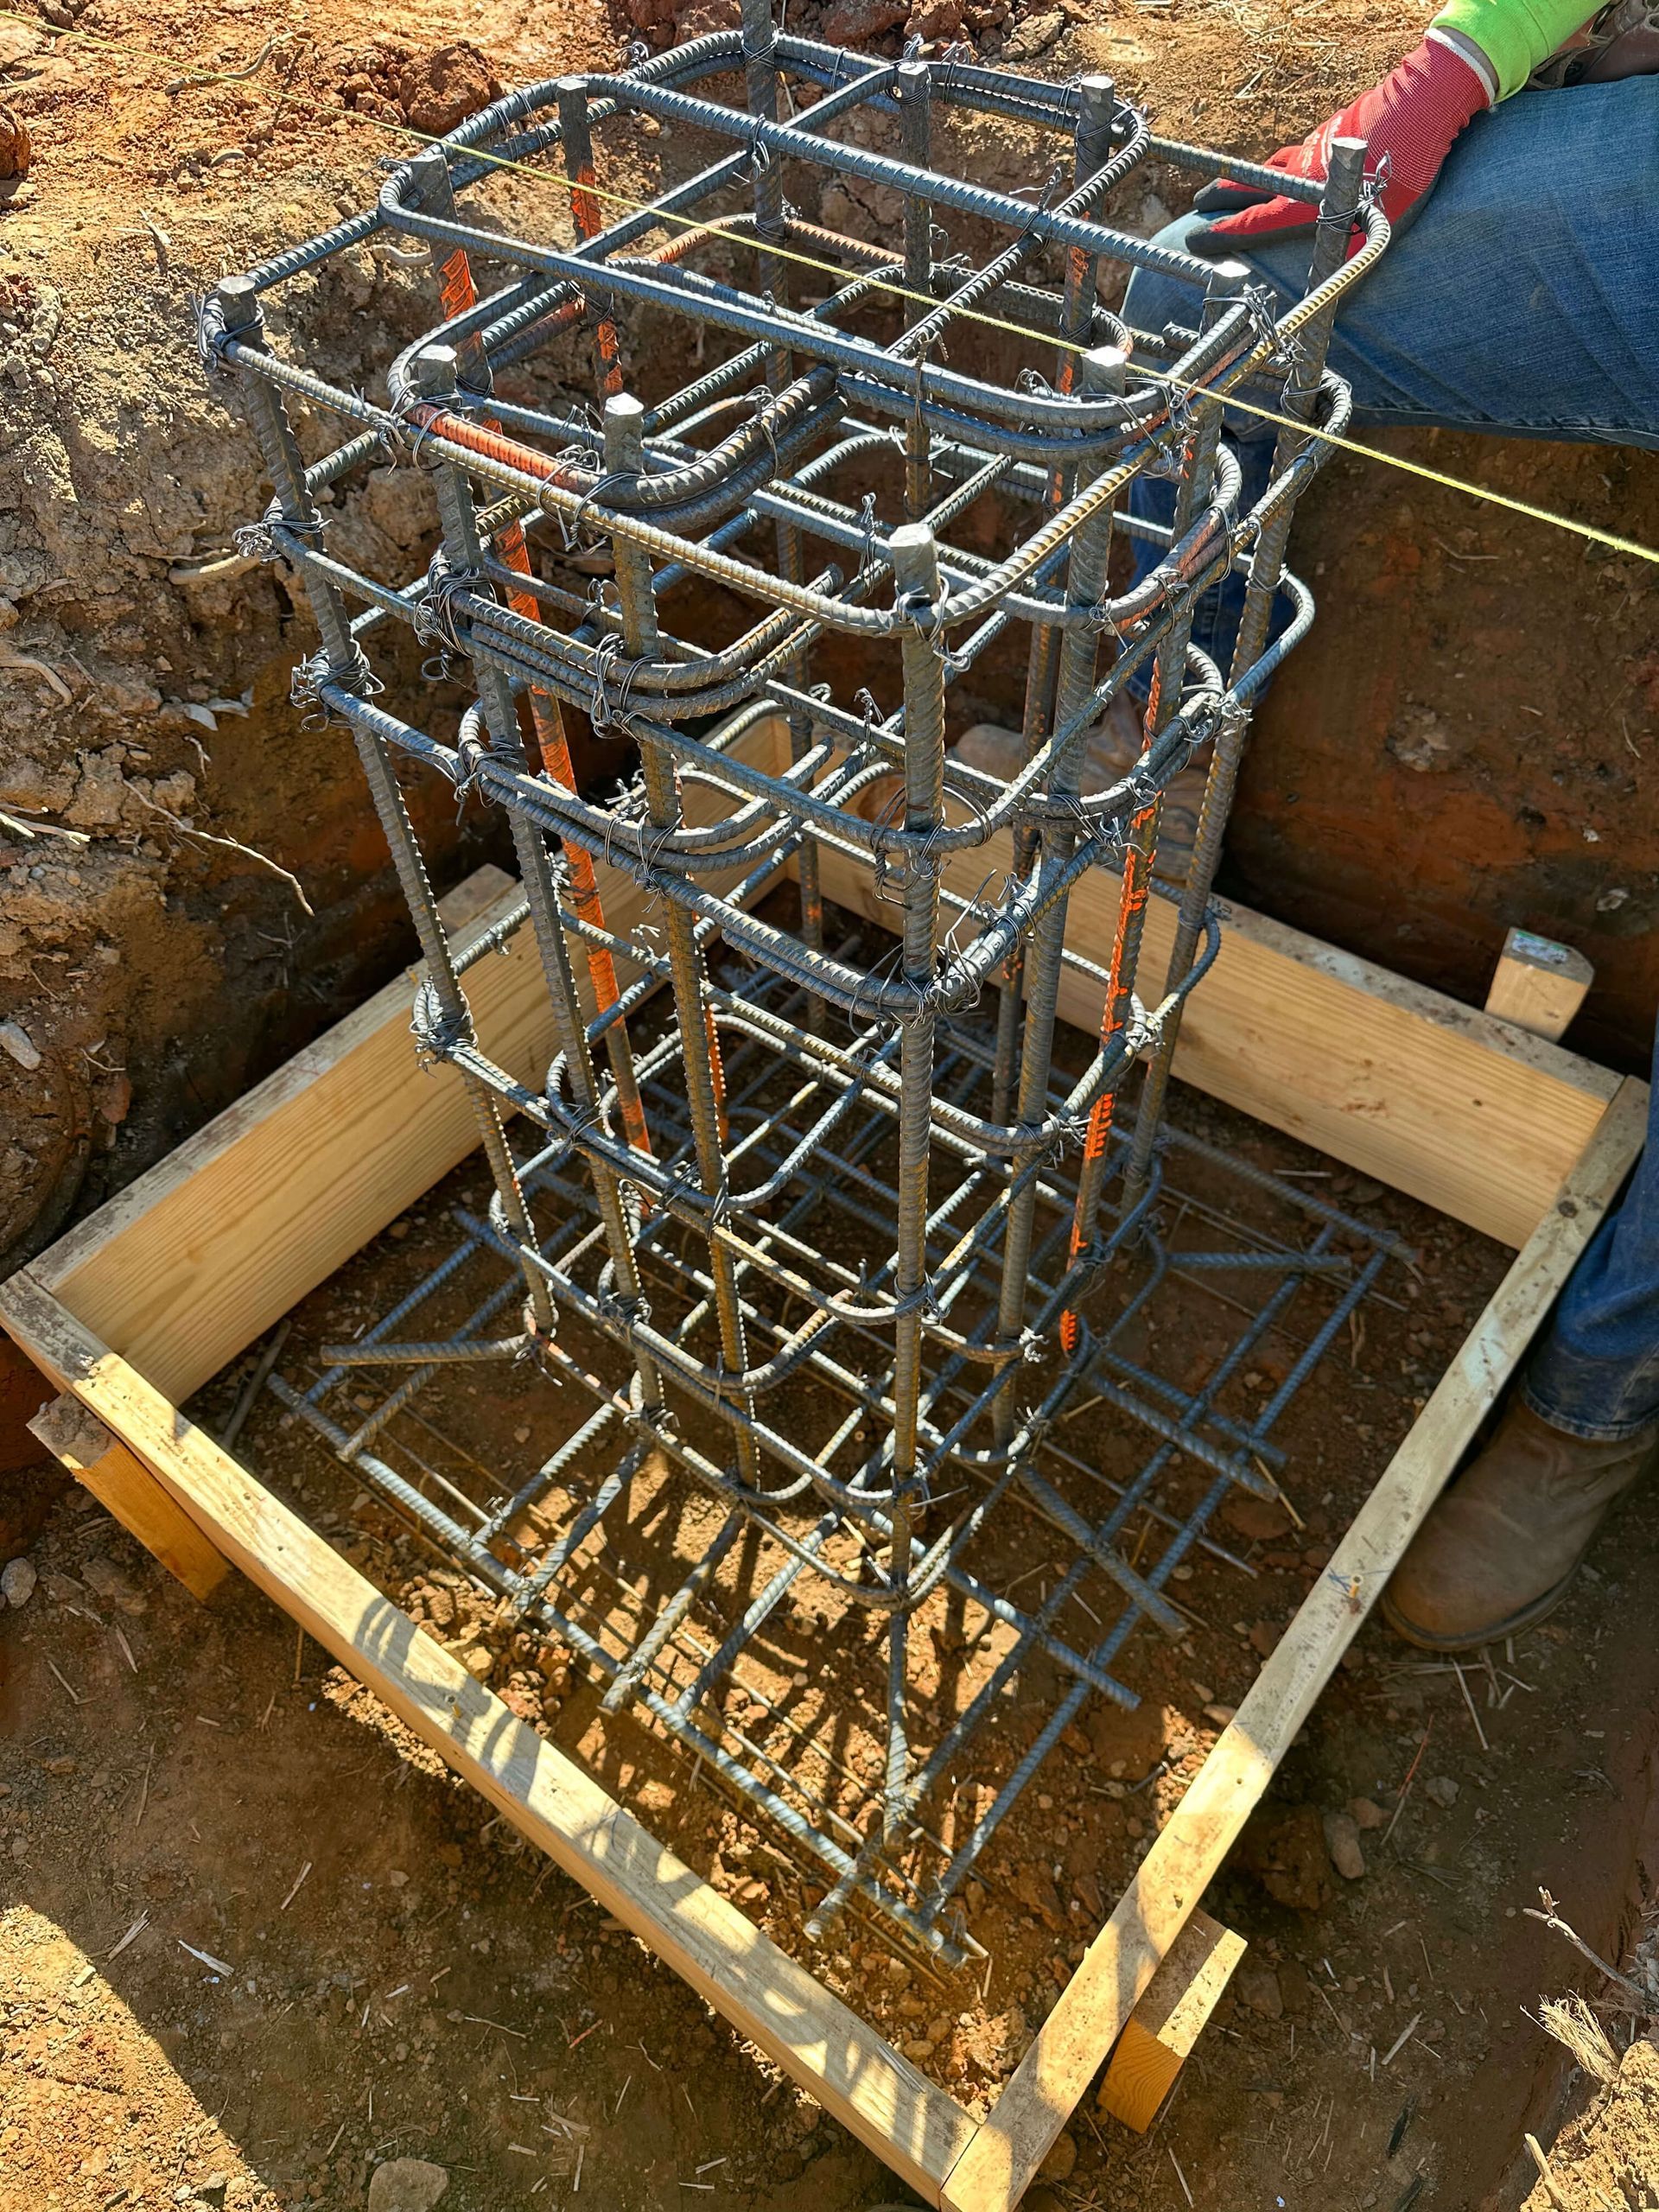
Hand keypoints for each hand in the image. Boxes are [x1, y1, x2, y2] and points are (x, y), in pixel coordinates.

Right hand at [1191, 33, 1492, 253]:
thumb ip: (1350, 262)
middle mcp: (1299, 177)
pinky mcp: (1328, 131)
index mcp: (1302, 206)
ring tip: (1233, 184)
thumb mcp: (1379, 232)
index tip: (1194, 237)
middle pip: (1248, 187)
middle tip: (1199, 201)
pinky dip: (1283, 160)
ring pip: (1270, 166)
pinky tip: (1287, 162)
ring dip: (1248, 176)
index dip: (1221, 234)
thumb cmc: (1401, 178)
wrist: (1419, 111)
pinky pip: (1296, 150)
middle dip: (1221, 196)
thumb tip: (1340, 308)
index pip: (1250, 223)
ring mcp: (1311, 150)